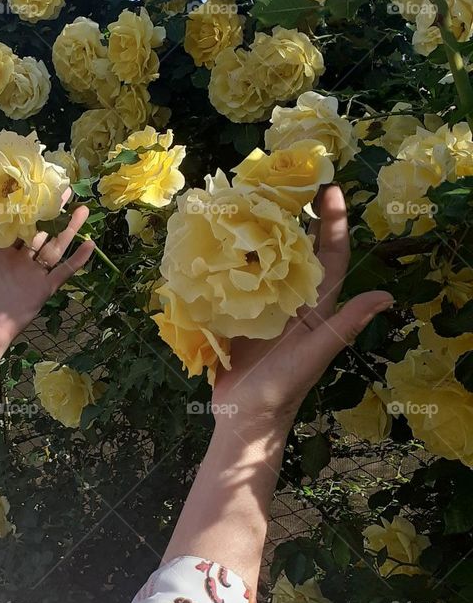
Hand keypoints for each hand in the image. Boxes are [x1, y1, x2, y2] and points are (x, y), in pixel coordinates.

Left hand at [0, 195, 94, 363]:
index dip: (28, 209)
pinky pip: (63, 273)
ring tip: (83, 210)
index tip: (37, 190)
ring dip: (69, 230)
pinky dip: (77, 260)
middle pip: (42, 232)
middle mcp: (21, 261)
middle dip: (53, 212)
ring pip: (56, 247)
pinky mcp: (43, 289)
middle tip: (65, 191)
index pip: (18, 225)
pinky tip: (90, 244)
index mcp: (2, 253)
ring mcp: (33, 274)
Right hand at [211, 184, 392, 435]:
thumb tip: (388, 296)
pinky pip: (234, 280)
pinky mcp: (237, 316)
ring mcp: (263, 307)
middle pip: (296, 250)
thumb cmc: (282, 390)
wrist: (243, 420)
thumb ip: (346, 325)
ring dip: (257, 233)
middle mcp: (292, 301)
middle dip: (294, 215)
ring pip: (263, 261)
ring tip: (246, 201)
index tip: (328, 188)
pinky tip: (215, 240)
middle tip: (282, 182)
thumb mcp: (315, 354)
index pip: (330, 256)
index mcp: (316, 307)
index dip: (332, 223)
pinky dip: (227, 260)